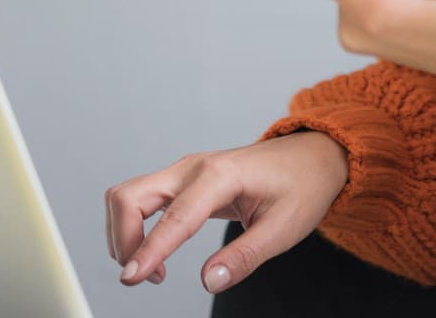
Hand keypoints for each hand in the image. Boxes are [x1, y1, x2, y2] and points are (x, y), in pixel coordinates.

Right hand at [103, 130, 348, 294]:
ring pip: (128, 196)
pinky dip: (134, 226)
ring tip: (153, 270)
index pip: (173, 218)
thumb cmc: (302, 185)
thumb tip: (210, 281)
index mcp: (220, 176)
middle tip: (143, 278)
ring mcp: (185, 171)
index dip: (149, 251)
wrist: (312, 156)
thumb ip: (245, 256)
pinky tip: (156, 251)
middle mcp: (193, 168)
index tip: (132, 280)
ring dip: (125, 234)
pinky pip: (140, 198)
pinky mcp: (183, 179)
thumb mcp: (284, 228)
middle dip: (123, 240)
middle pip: (130, 197)